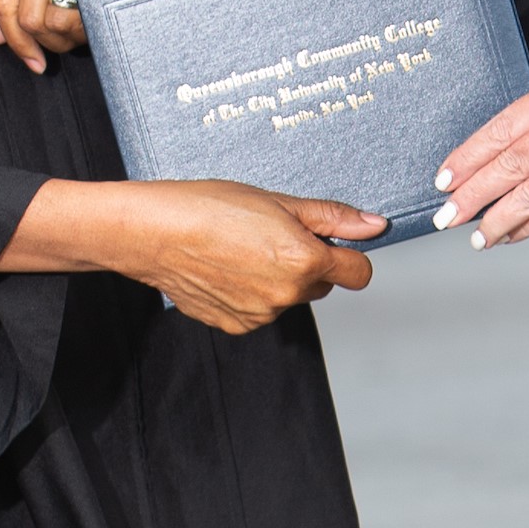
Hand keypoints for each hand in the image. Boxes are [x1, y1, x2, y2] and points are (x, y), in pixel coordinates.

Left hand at [0, 0, 329, 70]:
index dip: (13, 39)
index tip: (32, 60)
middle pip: (26, 15)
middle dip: (47, 43)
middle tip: (72, 46)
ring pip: (56, 19)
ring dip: (74, 38)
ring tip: (94, 26)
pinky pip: (90, 11)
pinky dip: (98, 25)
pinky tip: (111, 14)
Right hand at [0, 177, 385, 334]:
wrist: (154, 232)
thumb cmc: (212, 206)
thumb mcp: (280, 201)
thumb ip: (332, 218)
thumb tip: (375, 225)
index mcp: (304, 263)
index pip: (359, 273)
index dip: (347, 253)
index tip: (329, 239)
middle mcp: (286, 297)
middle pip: (322, 284)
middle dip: (309, 262)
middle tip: (273, 232)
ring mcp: (259, 316)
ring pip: (289, 296)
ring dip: (279, 277)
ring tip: (243, 246)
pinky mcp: (234, 326)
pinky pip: (260, 309)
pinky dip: (252, 292)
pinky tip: (228, 266)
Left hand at [430, 77, 528, 248]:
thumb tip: (506, 165)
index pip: (504, 125)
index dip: (470, 153)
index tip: (444, 174)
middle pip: (507, 159)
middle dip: (471, 190)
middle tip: (444, 212)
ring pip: (526, 189)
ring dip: (494, 216)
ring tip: (474, 233)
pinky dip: (526, 226)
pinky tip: (508, 236)